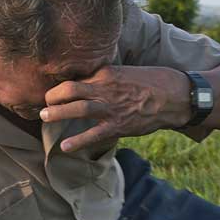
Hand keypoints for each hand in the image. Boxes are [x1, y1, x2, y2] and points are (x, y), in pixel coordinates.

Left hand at [41, 66, 191, 151]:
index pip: (76, 77)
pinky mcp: (119, 125)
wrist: (177, 96)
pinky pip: (94, 134)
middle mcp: (105, 88)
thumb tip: (87, 84)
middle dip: (52, 97)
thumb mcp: (125, 72)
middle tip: (43, 104)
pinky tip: (64, 147)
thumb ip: (105, 77)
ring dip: (57, 113)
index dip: (60, 85)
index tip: (52, 91)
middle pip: (69, 90)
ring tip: (43, 117)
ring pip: (77, 108)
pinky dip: (77, 141)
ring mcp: (111, 107)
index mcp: (106, 73)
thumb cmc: (152, 82)